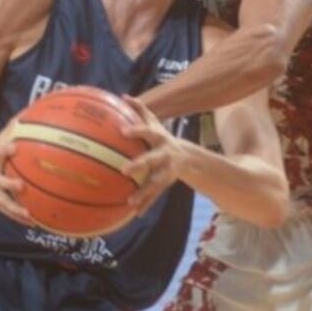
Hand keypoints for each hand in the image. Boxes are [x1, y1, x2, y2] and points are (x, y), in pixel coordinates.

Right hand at [0, 119, 34, 225]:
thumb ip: (11, 131)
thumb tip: (28, 115)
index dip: (4, 150)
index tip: (14, 146)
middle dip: (8, 185)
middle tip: (21, 186)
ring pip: (0, 201)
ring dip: (14, 209)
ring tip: (30, 215)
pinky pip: (5, 210)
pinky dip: (17, 217)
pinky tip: (33, 222)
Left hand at [121, 96, 188, 216]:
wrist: (188, 158)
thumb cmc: (162, 138)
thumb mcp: (155, 123)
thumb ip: (141, 110)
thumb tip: (124, 96)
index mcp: (160, 139)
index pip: (148, 132)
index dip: (137, 131)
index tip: (122, 131)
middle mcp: (165, 155)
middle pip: (153, 159)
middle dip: (140, 164)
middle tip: (124, 170)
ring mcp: (167, 171)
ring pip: (155, 182)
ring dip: (144, 192)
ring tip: (130, 201)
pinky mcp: (166, 184)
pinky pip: (155, 196)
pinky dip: (145, 204)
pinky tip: (134, 214)